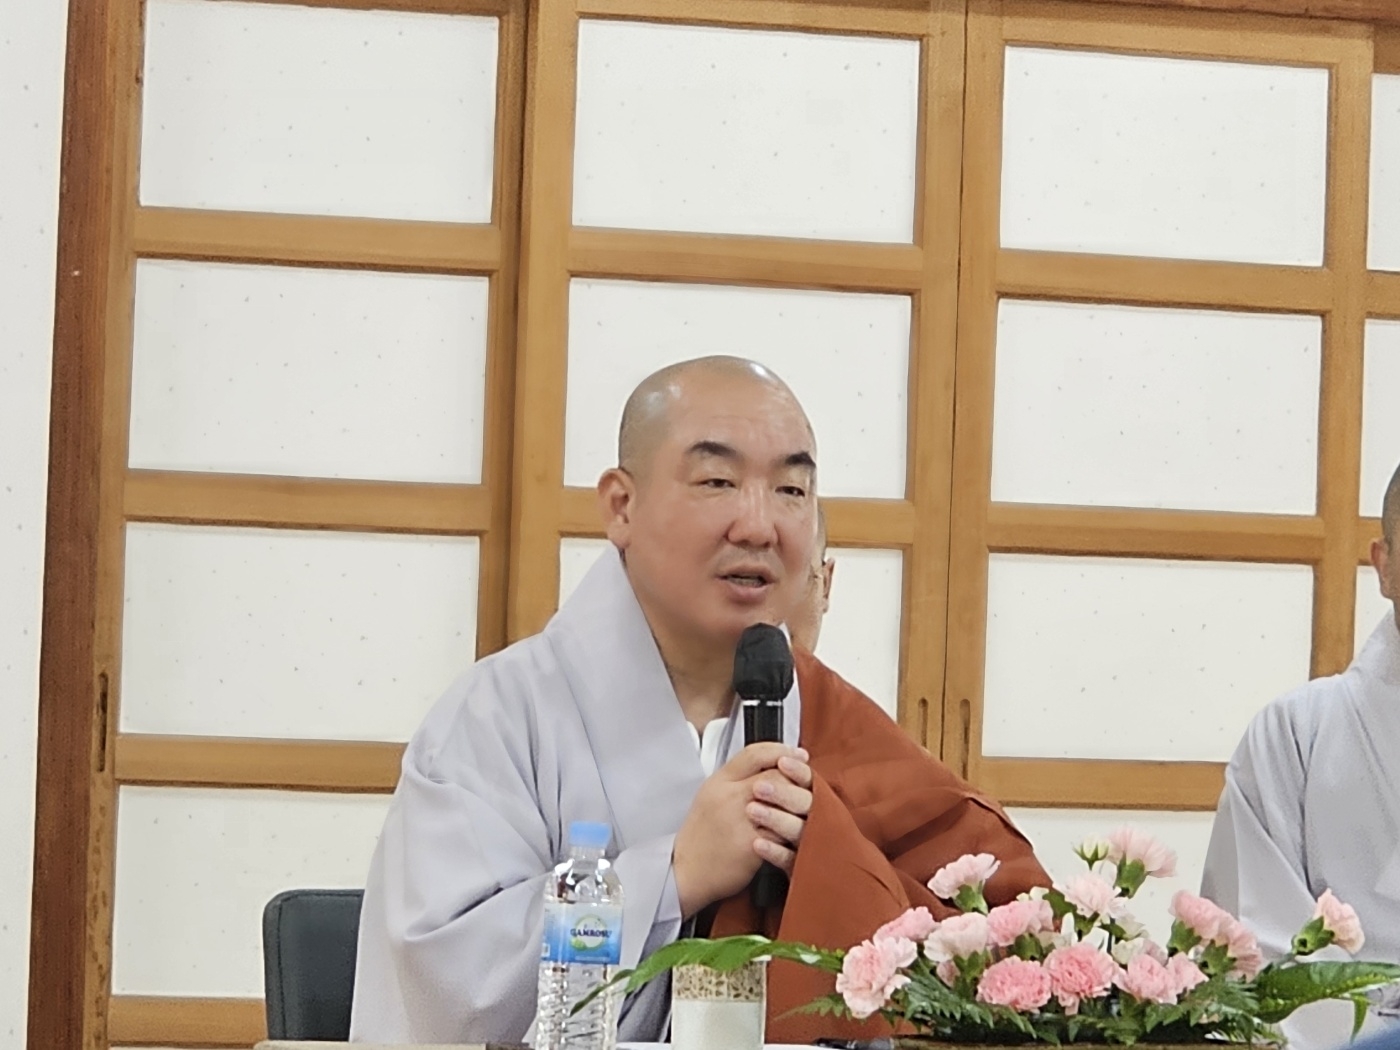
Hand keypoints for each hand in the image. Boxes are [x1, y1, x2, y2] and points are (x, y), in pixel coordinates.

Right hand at [672, 743, 812, 917]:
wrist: (685, 871)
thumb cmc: (701, 836)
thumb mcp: (710, 796)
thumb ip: (735, 780)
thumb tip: (769, 767)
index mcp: (719, 781)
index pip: (754, 753)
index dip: (781, 750)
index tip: (798, 755)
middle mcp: (729, 795)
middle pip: (774, 775)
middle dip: (797, 777)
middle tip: (810, 782)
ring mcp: (740, 819)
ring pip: (782, 801)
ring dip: (800, 803)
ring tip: (808, 806)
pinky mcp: (750, 843)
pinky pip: (781, 831)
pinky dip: (795, 829)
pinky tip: (802, 830)